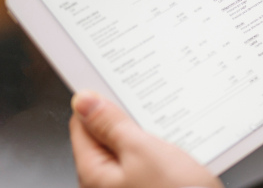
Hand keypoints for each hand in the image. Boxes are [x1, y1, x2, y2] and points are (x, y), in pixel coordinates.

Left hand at [69, 91, 223, 187]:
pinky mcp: (150, 187)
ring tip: (170, 131)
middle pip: (108, 136)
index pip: (82, 125)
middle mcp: (107, 184)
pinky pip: (148, 161)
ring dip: (150, 134)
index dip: (99, 103)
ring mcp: (129, 187)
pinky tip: (178, 149)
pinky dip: (161, 149)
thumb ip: (111, 125)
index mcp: (95, 173)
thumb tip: (83, 101)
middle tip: (153, 109)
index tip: (120, 88)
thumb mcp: (144, 150)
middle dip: (130, 119)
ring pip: (133, 148)